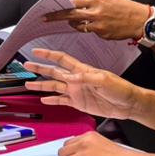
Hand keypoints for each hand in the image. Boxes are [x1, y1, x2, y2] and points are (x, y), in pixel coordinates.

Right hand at [23, 48, 141, 118]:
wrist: (128, 104)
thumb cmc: (120, 89)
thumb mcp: (105, 80)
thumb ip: (86, 78)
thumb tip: (70, 78)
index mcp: (82, 70)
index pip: (61, 59)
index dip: (48, 55)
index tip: (36, 51)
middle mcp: (76, 80)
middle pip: (53, 72)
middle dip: (39, 68)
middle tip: (26, 65)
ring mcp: (76, 91)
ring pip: (54, 86)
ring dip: (41, 85)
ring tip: (28, 85)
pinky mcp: (79, 103)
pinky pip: (62, 101)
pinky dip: (52, 100)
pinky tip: (44, 100)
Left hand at [44, 0, 150, 40]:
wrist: (141, 20)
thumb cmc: (125, 8)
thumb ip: (92, 2)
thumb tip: (76, 4)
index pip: (72, 2)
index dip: (59, 7)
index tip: (49, 10)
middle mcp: (95, 11)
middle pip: (70, 15)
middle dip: (56, 17)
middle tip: (46, 19)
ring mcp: (98, 24)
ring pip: (79, 25)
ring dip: (75, 24)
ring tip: (78, 21)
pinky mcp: (102, 34)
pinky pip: (90, 32)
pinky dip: (90, 29)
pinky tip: (98, 26)